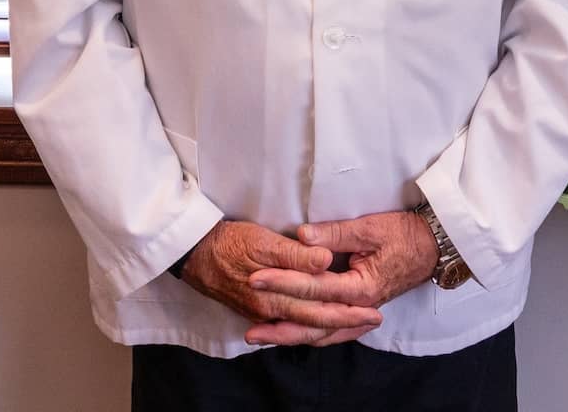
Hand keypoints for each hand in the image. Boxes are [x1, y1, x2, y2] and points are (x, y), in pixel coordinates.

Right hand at [180, 220, 383, 346]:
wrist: (193, 253)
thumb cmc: (229, 241)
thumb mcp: (262, 240)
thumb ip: (295, 255)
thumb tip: (326, 261)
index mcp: (277, 295)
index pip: (320, 306)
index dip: (348, 308)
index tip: (373, 308)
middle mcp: (272, 311)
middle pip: (316, 322)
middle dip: (347, 322)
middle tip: (374, 320)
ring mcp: (263, 313)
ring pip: (304, 326)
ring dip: (330, 326)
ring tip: (354, 323)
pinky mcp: (257, 310)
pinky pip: (290, 324)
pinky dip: (309, 326)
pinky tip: (318, 325)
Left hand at [243, 210, 438, 347]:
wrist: (432, 246)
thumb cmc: (403, 233)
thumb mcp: (370, 227)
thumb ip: (334, 233)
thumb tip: (302, 236)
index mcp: (361, 287)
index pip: (314, 287)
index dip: (283, 282)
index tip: (256, 278)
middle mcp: (359, 307)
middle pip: (313, 322)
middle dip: (279, 322)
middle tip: (249, 326)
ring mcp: (361, 312)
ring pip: (321, 333)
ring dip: (291, 336)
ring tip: (262, 337)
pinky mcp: (361, 311)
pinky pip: (334, 331)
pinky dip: (313, 336)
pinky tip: (294, 338)